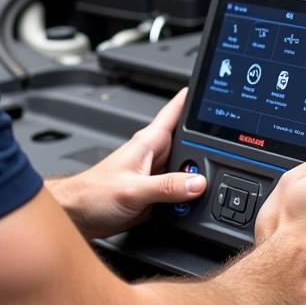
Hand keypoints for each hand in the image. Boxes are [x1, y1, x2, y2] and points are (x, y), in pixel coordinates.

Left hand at [47, 89, 206, 238]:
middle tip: (227, 159)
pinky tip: (194, 205)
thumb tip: (197, 182)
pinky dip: (191, 197)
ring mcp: (157, 173)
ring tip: (210, 187)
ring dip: (199, 177)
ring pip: (190, 168)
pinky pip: (182, 190)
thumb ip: (166, 186)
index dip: (196, 97)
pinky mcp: (157, 193)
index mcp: (148, 142)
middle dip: (211, 148)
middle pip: (192, 142)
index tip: (216, 88)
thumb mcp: (133, 190)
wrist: (78, 216)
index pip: (177, 109)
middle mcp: (154, 154)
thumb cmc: (93, 194)